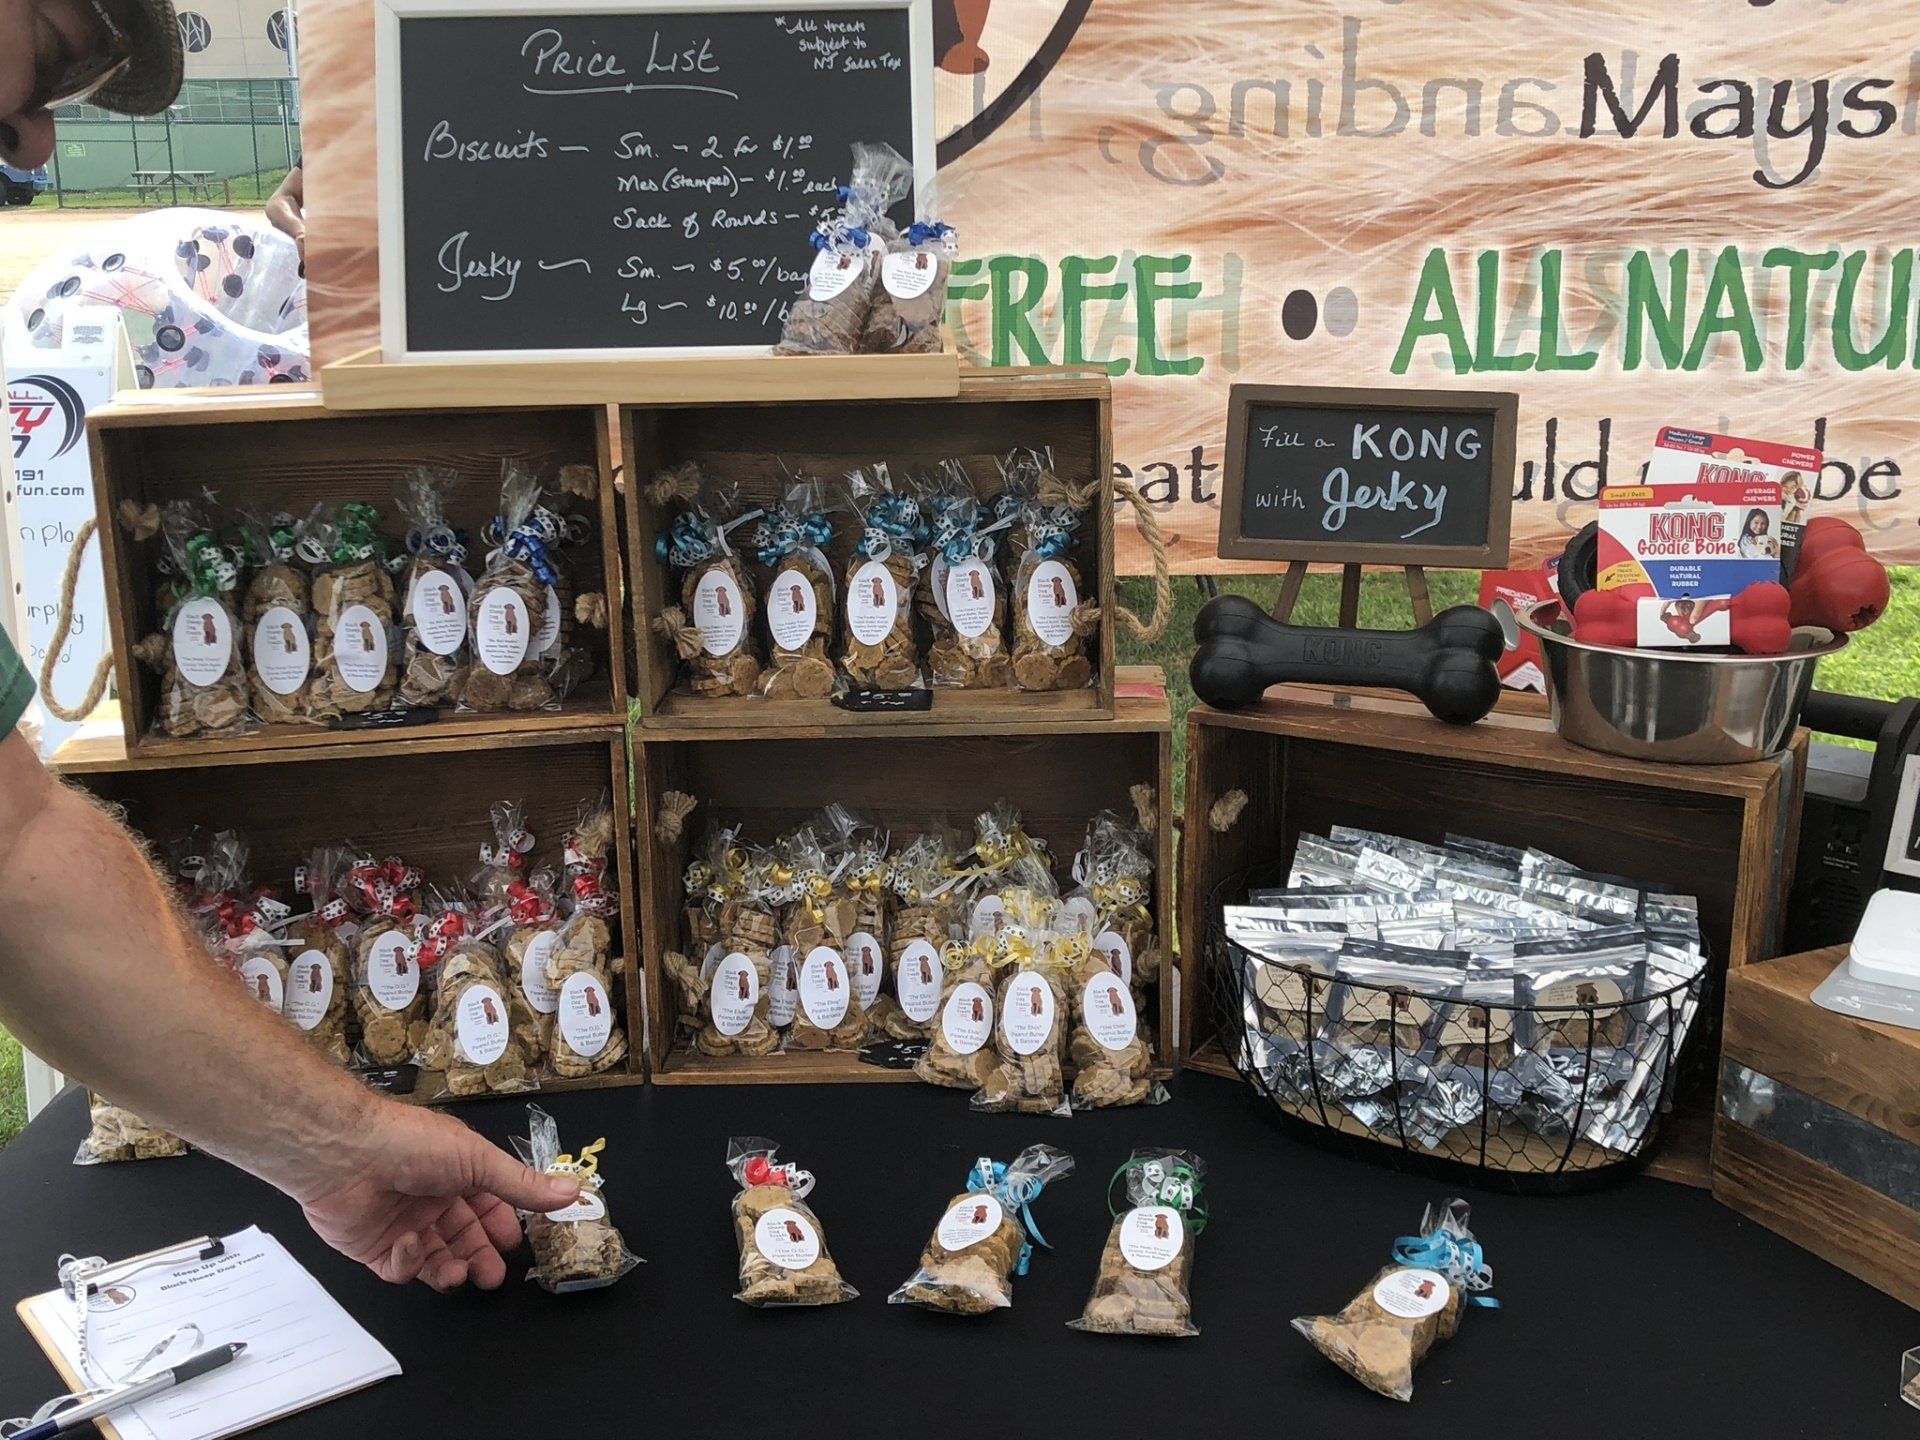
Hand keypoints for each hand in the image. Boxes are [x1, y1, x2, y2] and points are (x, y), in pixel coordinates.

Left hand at [298, 1104, 578, 1290]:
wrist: (344, 1155)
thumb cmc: (412, 1145)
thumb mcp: (479, 1162)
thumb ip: (523, 1184)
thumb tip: (573, 1191)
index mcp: (457, 1173)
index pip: (489, 1206)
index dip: (502, 1226)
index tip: (515, 1244)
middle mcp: (431, 1199)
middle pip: (464, 1238)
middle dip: (480, 1258)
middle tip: (493, 1277)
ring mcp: (402, 1224)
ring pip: (436, 1260)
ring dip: (451, 1269)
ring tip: (460, 1273)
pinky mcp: (373, 1248)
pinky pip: (400, 1269)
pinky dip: (409, 1262)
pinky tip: (410, 1244)